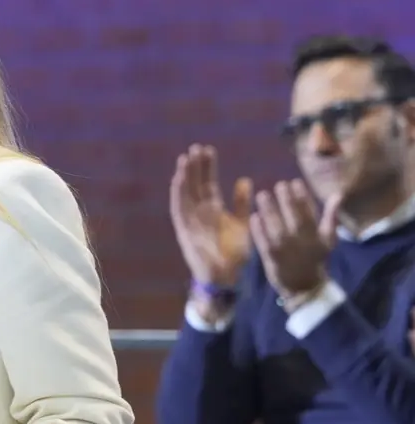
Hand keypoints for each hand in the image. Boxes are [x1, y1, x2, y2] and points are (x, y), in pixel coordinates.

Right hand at [169, 145, 252, 287]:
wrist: (225, 276)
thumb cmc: (234, 253)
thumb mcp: (243, 223)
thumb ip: (242, 203)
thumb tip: (245, 179)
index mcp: (213, 209)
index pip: (208, 183)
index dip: (208, 167)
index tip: (209, 150)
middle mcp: (199, 211)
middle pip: (195, 184)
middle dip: (195, 167)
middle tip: (196, 147)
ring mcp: (190, 219)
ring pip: (185, 193)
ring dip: (184, 176)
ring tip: (186, 158)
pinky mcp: (184, 229)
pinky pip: (179, 208)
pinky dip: (178, 193)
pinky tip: (178, 178)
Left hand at [248, 179, 340, 299]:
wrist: (305, 287)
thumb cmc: (316, 258)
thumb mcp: (328, 238)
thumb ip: (330, 216)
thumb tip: (338, 194)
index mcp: (316, 235)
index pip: (310, 212)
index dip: (302, 196)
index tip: (294, 182)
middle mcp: (301, 241)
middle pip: (293, 218)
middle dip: (286, 200)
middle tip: (278, 184)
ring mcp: (286, 250)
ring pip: (277, 228)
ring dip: (270, 211)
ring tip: (262, 194)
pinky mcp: (271, 259)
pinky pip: (264, 243)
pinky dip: (259, 231)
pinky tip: (253, 217)